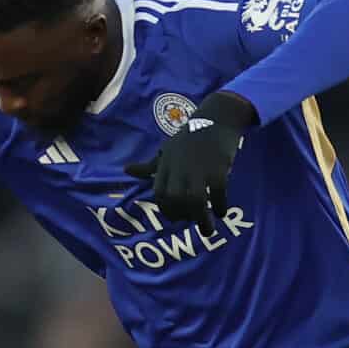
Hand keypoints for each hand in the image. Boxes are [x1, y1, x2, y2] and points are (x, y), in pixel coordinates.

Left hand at [125, 91, 252, 234]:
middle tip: (190, 222)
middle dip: (182, 215)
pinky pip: (218, 193)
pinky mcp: (218, 168)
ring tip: (207, 229)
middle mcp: (180, 167)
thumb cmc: (190, 137)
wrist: (217, 117)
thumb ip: (149, 166)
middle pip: (175, 199)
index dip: (165, 208)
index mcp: (166, 164)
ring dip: (201, 218)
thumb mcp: (166, 150)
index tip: (175, 217)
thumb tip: (126, 170)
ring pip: (195, 200)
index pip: (158, 192)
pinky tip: (222, 212)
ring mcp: (199, 167)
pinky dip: (220, 206)